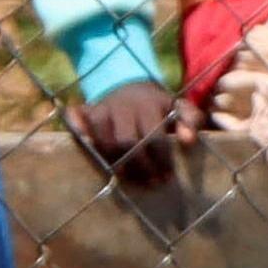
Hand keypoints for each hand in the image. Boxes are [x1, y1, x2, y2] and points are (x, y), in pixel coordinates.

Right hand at [73, 78, 189, 187]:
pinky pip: (77, 117)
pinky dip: (78, 129)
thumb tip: (189, 141)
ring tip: (127, 178)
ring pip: (104, 139)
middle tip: (150, 183)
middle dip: (139, 166)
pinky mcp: (87, 110)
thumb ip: (190, 120)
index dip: (161, 160)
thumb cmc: (157, 105)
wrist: (130, 84)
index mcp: (149, 105)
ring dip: (114, 162)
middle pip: (127, 142)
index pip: (154, 138)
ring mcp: (103, 108)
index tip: (166, 177)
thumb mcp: (178, 106)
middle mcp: (124, 106)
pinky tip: (86, 144)